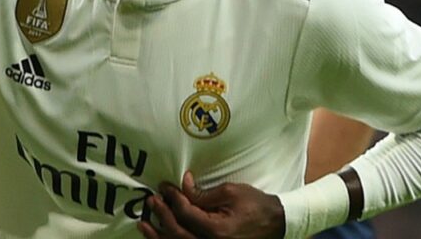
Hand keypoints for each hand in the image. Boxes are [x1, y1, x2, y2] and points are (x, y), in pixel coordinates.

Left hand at [137, 172, 285, 238]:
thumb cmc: (256, 206)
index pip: (185, 213)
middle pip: (176, 232)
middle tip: (151, 200)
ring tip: (144, 224)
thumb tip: (183, 186)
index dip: (173, 197)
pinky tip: (160, 237)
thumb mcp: (230, 192)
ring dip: (158, 235)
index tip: (165, 186)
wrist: (276, 224)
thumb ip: (203, 194)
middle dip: (161, 215)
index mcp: (216, 230)